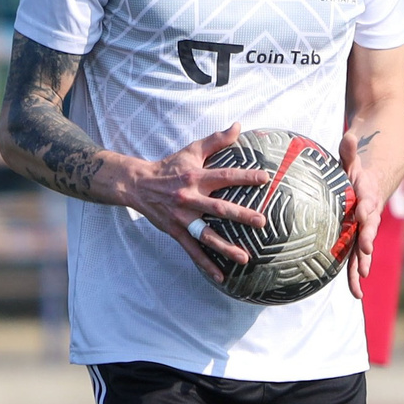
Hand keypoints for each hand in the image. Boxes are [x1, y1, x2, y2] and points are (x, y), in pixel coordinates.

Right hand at [110, 125, 272, 285]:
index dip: (244, 177)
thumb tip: (238, 126)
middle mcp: (189, 199)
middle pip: (218, 208)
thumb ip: (216, 140)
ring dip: (225, 247)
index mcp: (195, 178)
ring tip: (245, 258)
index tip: (265, 179)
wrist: (138, 185)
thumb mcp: (191, 151)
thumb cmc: (170, 167)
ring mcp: (182, 218)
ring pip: (206, 235)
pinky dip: (206, 265)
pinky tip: (221, 277)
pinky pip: (192, 251)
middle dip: (241, 215)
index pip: (224, 176)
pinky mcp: (175, 232)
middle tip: (262, 222)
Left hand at [338, 127, 387, 297]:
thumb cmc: (360, 166)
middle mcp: (369, 215)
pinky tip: (355, 292)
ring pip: (362, 250)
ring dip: (360, 269)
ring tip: (357, 291)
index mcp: (367, 197)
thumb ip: (350, 150)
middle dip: (365, 249)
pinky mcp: (359, 234)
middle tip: (365, 265)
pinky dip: (356, 271)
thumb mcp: (354, 157)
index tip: (364, 218)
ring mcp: (365, 227)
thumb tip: (348, 136)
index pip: (367, 205)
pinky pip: (356, 254)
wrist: (380, 174)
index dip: (366, 212)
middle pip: (367, 234)